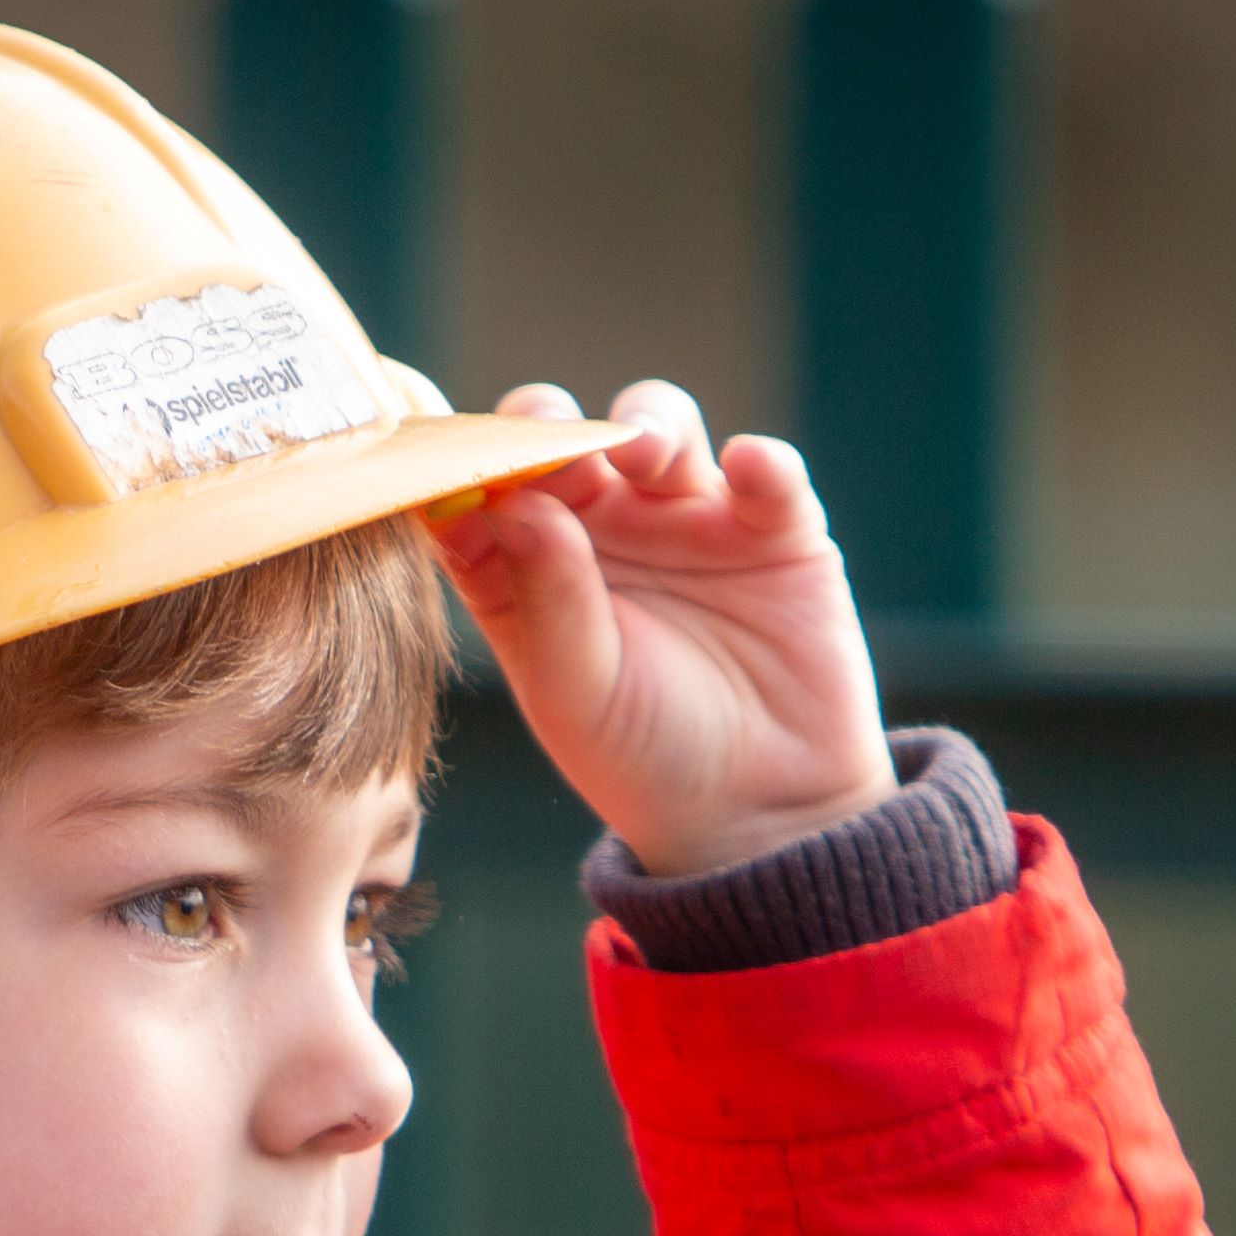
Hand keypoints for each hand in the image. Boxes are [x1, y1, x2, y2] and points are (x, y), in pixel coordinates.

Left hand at [424, 380, 896, 879]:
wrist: (760, 814)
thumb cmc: (643, 758)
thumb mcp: (577, 693)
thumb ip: (546, 599)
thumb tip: (516, 502)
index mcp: (526, 567)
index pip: (480, 488)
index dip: (466, 462)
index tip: (461, 461)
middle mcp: (599, 527)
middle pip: (562, 437)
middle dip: (550, 423)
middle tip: (554, 442)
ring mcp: (685, 516)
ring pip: (658, 425)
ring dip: (646, 421)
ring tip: (643, 452)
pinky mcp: (774, 524)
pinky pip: (767, 470)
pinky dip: (760, 461)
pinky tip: (749, 470)